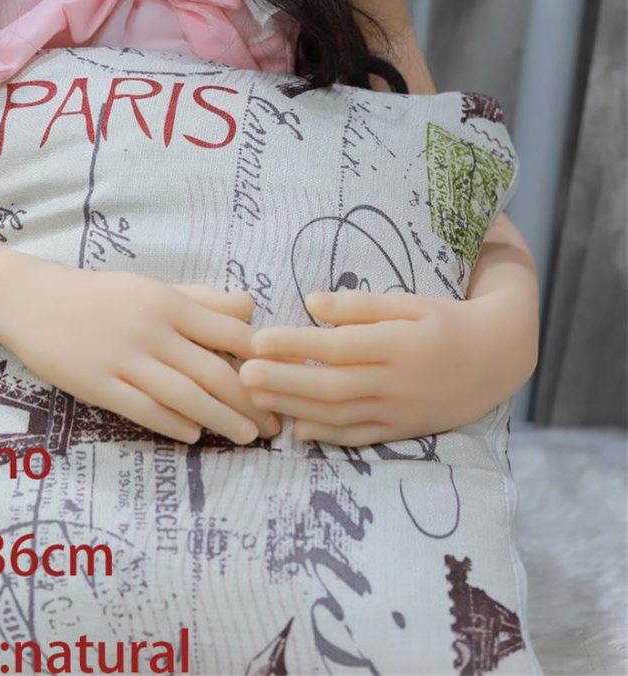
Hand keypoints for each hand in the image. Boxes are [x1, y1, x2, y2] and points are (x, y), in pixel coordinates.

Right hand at [0, 257, 281, 445]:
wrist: (34, 300)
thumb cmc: (101, 296)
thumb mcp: (153, 288)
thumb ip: (201, 300)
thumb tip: (251, 310)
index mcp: (169, 302)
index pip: (230, 332)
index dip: (262, 361)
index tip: (283, 382)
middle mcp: (152, 329)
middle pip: (213, 371)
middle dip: (250, 401)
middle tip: (274, 425)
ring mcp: (124, 358)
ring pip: (184, 395)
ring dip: (221, 419)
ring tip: (246, 437)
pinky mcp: (97, 384)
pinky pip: (143, 409)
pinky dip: (173, 423)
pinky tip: (194, 436)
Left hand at [239, 290, 495, 446]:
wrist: (496, 358)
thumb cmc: (444, 320)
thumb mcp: (410, 301)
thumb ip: (360, 306)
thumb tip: (311, 303)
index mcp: (399, 344)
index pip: (338, 347)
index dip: (295, 345)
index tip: (258, 339)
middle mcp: (398, 382)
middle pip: (331, 386)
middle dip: (283, 381)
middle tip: (243, 374)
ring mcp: (399, 411)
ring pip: (340, 416)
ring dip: (294, 408)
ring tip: (256, 398)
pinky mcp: (402, 431)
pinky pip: (359, 438)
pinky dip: (326, 436)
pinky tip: (295, 429)